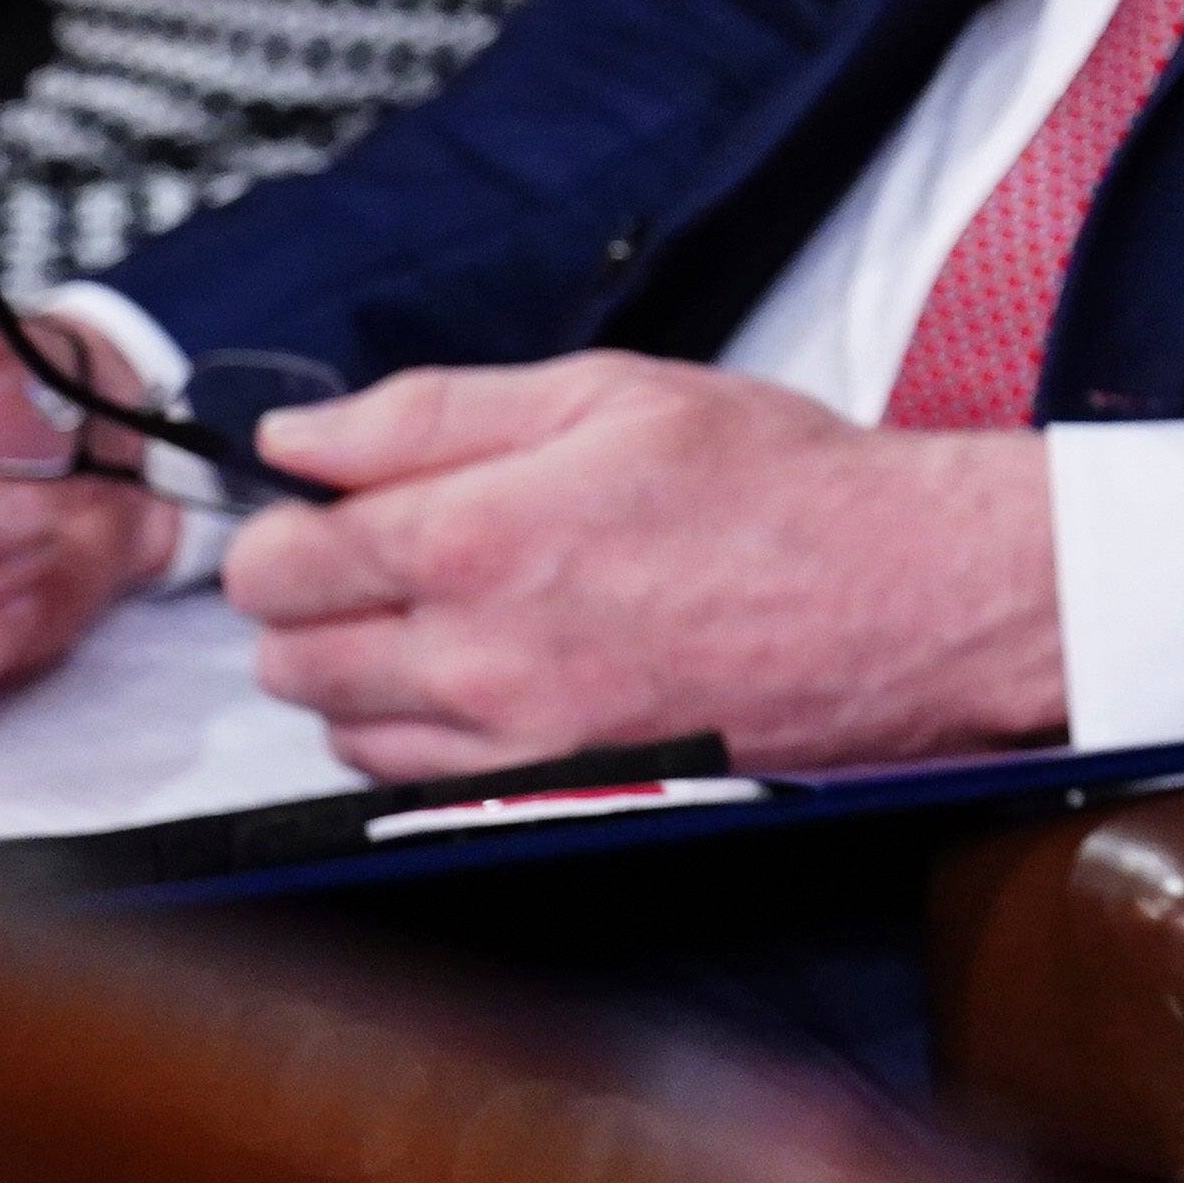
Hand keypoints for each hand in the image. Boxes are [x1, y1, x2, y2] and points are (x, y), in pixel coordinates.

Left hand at [221, 355, 1058, 779]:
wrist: (909, 598)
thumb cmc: (781, 485)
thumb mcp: (612, 391)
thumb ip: (432, 412)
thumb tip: (297, 434)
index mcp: (478, 536)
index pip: (274, 562)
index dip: (284, 525)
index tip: (329, 507)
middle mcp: (477, 657)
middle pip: (285, 657)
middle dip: (315, 601)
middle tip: (401, 553)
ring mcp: (516, 740)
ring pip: (340, 731)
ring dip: (366, 673)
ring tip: (459, 613)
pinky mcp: (558, 792)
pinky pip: (417, 783)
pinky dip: (423, 735)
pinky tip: (495, 675)